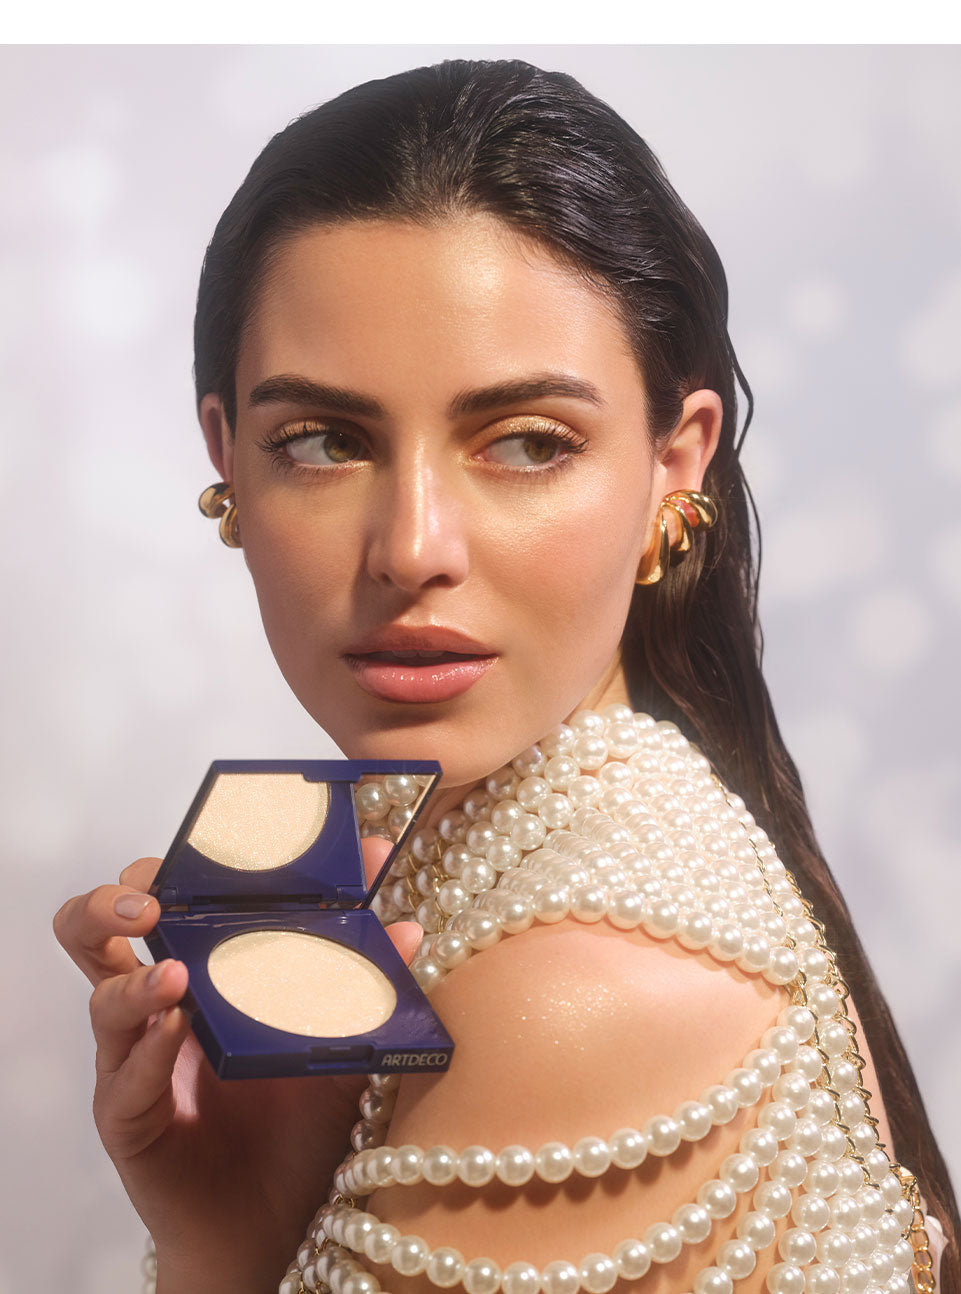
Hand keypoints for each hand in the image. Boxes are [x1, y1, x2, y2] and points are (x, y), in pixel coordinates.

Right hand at [53, 840, 420, 1293]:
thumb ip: (363, 985)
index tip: (234, 834)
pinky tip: (177, 1031)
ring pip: (99, 991)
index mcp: (201, 969)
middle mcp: (157, 1004)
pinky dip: (147, 1048)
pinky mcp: (128, 1117)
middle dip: (123, 895)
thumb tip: (407, 924)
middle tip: (157, 897)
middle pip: (104, 925)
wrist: (274, 1218)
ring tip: (175, 972)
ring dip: (133, 973)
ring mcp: (135, 1058)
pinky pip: (122, 1076)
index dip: (196, 860)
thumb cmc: (296, 1122)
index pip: (178, 896)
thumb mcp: (336, 1041)